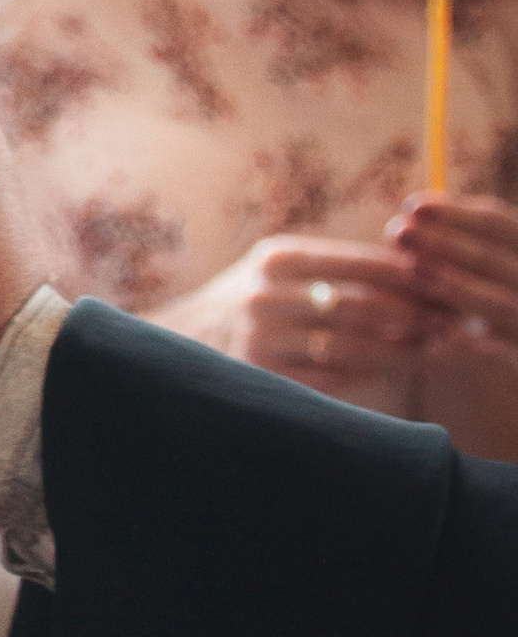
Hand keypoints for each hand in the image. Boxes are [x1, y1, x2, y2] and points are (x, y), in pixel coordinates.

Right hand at [157, 231, 428, 391]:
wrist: (184, 339)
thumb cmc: (255, 298)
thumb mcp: (284, 266)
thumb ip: (340, 265)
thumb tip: (417, 267)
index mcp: (277, 257)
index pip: (363, 263)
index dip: (412, 276)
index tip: (447, 285)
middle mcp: (265, 296)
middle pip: (362, 306)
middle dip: (415, 316)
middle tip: (451, 324)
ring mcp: (261, 340)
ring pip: (351, 347)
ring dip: (400, 350)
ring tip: (431, 349)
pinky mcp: (263, 379)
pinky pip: (331, 379)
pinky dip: (370, 375)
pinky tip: (393, 370)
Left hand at [389, 191, 517, 346]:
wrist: (490, 370)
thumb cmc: (467, 301)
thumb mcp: (462, 267)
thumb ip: (444, 242)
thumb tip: (409, 216)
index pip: (498, 224)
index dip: (455, 214)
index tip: (411, 206)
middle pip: (494, 261)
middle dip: (446, 244)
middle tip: (400, 232)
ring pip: (500, 304)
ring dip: (458, 286)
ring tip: (414, 271)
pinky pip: (498, 355)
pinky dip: (468, 344)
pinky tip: (432, 336)